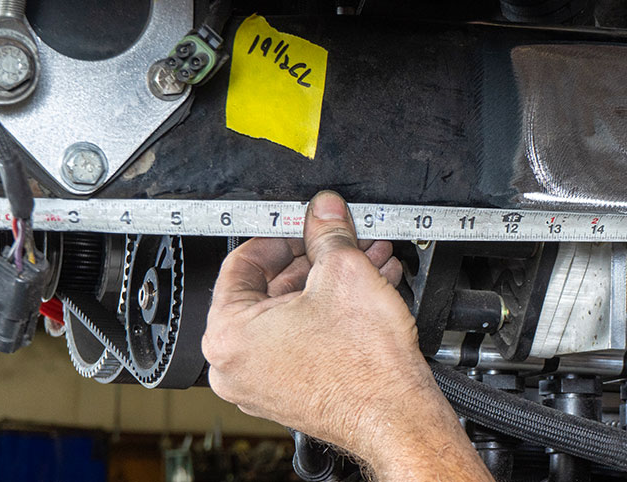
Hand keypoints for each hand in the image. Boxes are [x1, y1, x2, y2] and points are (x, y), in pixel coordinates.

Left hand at [202, 191, 492, 480]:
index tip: (303, 227)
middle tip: (341, 241)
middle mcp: (235, 365)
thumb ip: (327, 231)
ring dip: (329, 285)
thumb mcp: (345, 272)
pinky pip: (300, 342)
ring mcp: (261, 384)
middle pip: (269, 290)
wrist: (397, 416)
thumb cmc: (365, 366)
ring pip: (290, 316)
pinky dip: (328, 315)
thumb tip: (323, 211)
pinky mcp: (289, 394)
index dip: (280, 236)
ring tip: (365, 262)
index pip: (240, 263)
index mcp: (229, 333)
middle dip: (315, 260)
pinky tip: (365, 293)